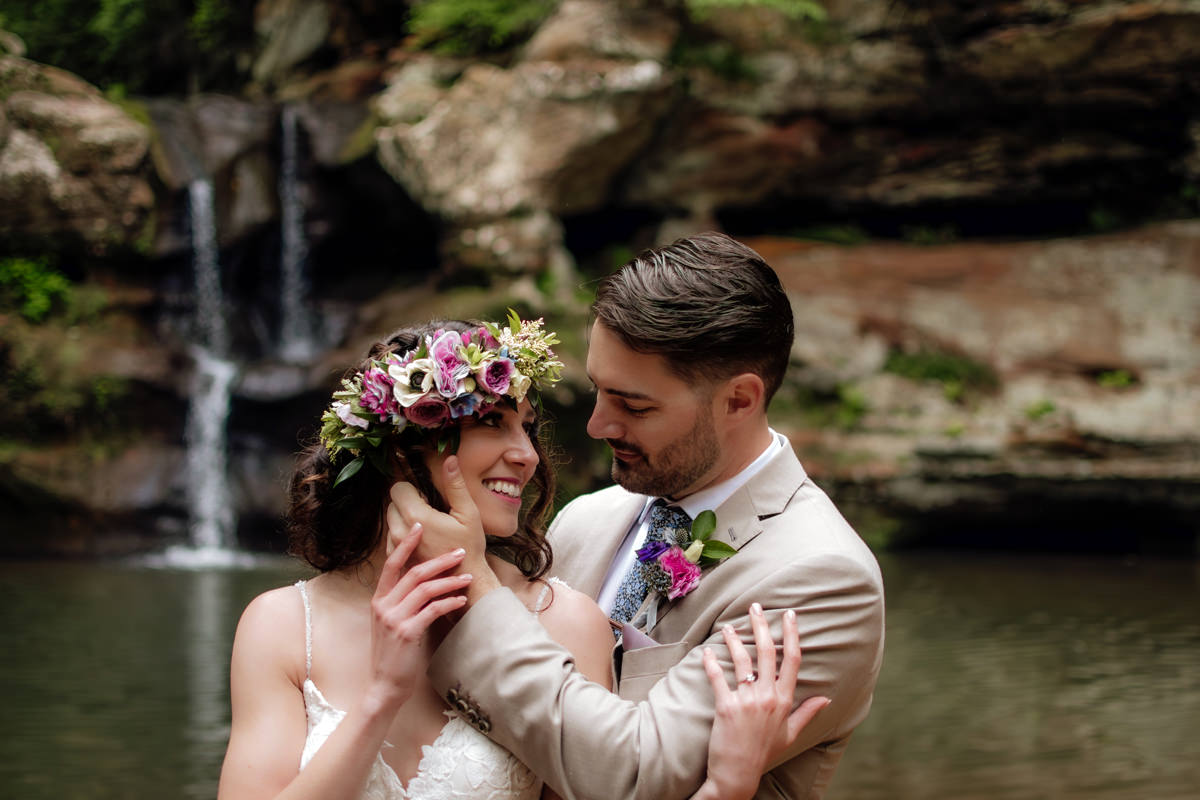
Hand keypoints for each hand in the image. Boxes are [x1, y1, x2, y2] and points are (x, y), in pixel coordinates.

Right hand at [365, 522, 473, 711]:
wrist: (385, 686)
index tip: (419, 526)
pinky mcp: (407, 632)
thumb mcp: (391, 623)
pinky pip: (433, 609)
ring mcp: (394, 619)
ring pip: (426, 589)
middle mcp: (384, 605)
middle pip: (415, 573)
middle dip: (440, 560)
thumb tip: (430, 583)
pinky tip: (462, 599)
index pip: (391, 564)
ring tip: (468, 577)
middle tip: (460, 552)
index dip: (405, 544)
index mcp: (379, 600)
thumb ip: (404, 602)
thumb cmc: (394, 654)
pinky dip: (450, 601)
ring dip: (451, 581)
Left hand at [386, 456, 499, 603]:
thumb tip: (450, 459)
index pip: (398, 488)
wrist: (464, 584)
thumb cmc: (470, 547)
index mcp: (416, 516)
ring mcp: (396, 547)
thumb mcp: (468, 513)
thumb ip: (455, 485)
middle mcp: (400, 531)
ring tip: (428, 530)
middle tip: (430, 514)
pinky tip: (422, 543)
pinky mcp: (397, 559)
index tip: (428, 498)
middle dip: (407, 503)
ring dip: (404, 519)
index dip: (413, 489)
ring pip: (391, 520)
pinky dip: (403, 535)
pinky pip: (392, 537)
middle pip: (392, 503)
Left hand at [699, 605, 830, 799]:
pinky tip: (706, 651)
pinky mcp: (726, 707)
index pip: (792, 660)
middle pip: (767, 652)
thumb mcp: (790, 734)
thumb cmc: (763, 753)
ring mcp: (747, 701)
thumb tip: (825, 698)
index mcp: (785, 700)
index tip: (789, 615)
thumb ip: (807, 713)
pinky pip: (718, 677)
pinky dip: (711, 662)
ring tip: (727, 626)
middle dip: (761, 625)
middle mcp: (769, 697)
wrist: (738, 775)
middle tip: (755, 607)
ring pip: (742, 660)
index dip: (792, 634)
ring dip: (734, 639)